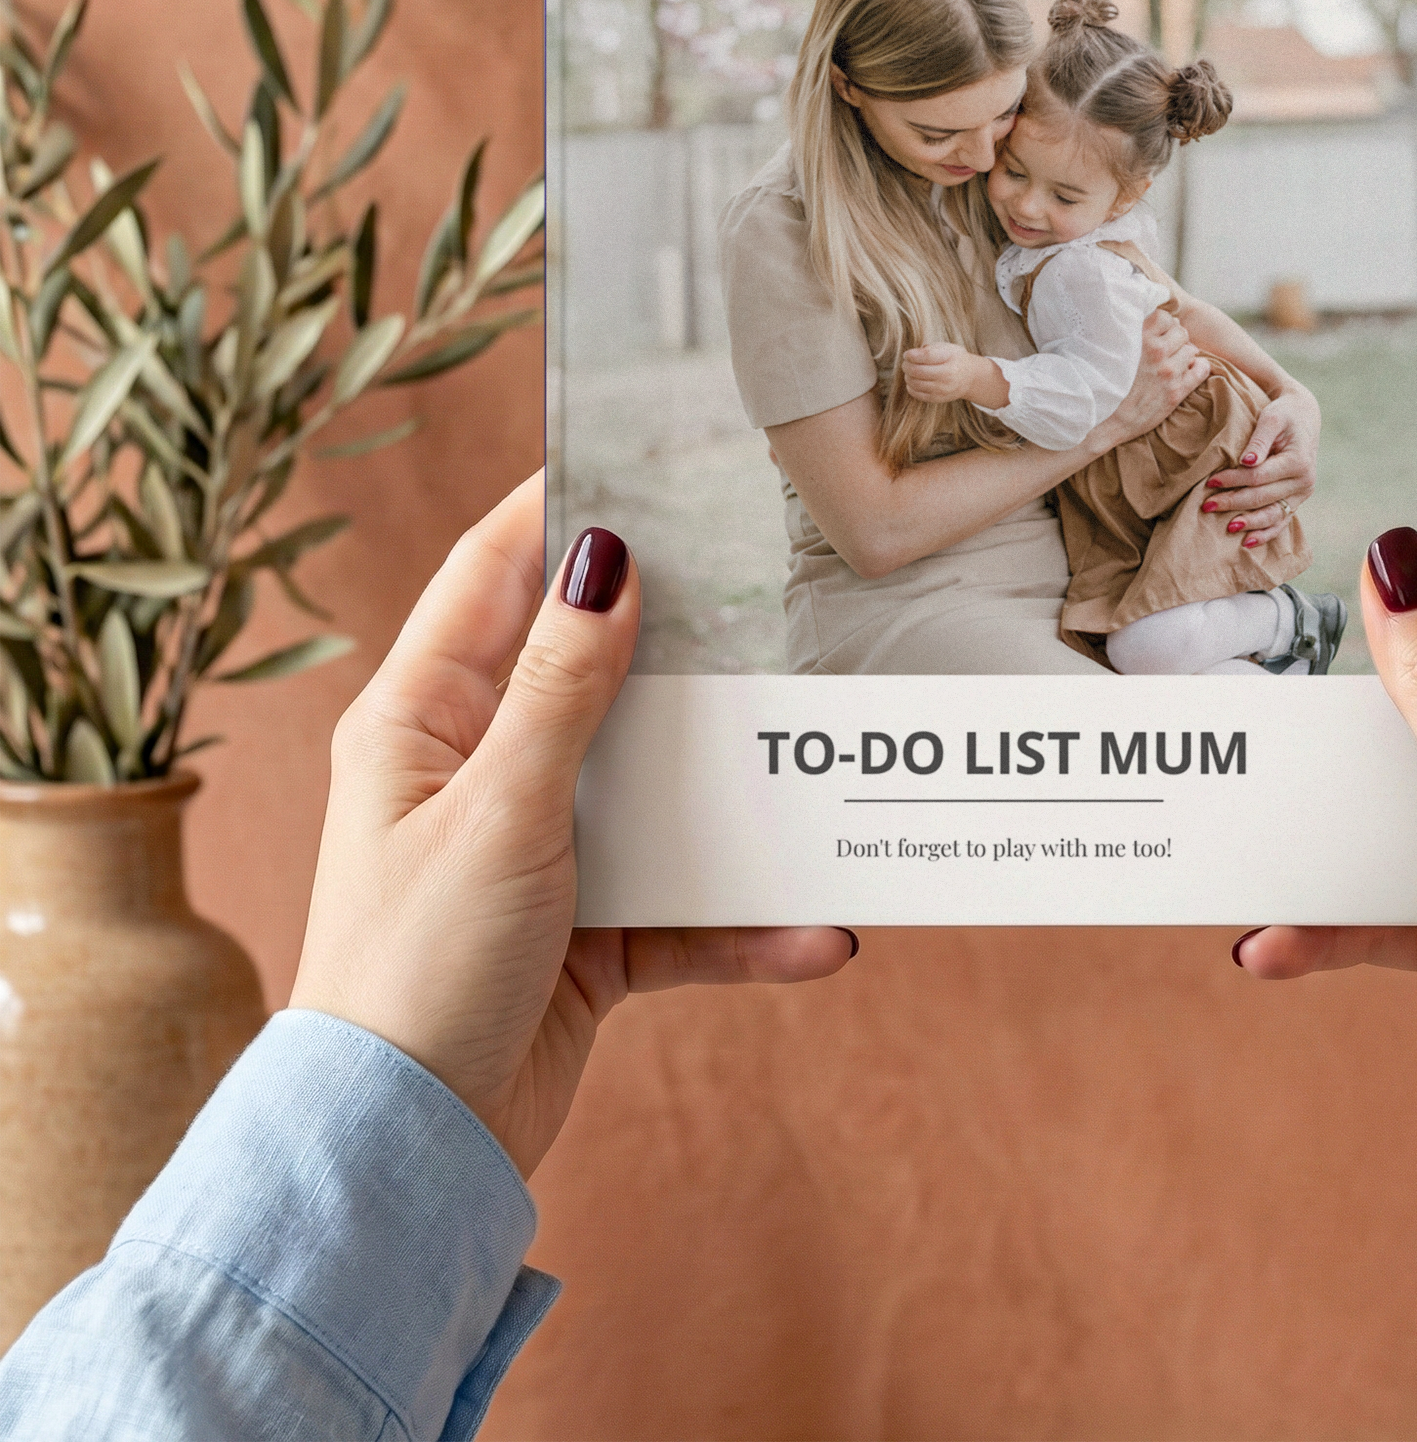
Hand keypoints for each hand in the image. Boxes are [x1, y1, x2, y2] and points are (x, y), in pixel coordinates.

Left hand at [289, 475, 854, 1177]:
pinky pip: (687, 903)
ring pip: (661, 784)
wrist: (406, 1159)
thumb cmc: (414, 972)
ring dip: (737, 792)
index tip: (638, 447)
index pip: (493, 572)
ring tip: (820, 759)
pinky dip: (746, 919)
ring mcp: (543, 847)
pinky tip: (815, 932)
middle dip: (684, 636)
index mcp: (424, 719)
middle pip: (598, 668)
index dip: (560, 503)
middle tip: (768, 578)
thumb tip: (604, 556)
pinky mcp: (592, 929)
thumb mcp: (498, 812)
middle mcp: (483, 767)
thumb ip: (561, 688)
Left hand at [902, 342, 987, 404]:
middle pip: (917, 371)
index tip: (907, 354)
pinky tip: (914, 380)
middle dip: (906, 365)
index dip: (911, 355)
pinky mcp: (937, 398)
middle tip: (906, 362)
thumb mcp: (946, 347)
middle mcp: (947, 375)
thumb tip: (911, 356)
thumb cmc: (953, 359)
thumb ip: (929, 349)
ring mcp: (942, 389)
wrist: (969, 378)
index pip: (926, 356)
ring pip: (914, 383)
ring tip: (910, 371)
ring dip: (907, 376)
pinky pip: (916, 394)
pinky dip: (911, 386)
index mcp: (950, 358)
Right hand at [1090, 308, 1209, 448]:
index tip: (1159, 333)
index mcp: (1138, 339)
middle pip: (1181, 332)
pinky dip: (1199, 368)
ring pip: (1192, 350)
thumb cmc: (1103, 383)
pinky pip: (1201, 370)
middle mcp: (1156, 353)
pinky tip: (1190, 370)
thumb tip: (1142, 318)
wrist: (1104, 420)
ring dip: (1185, 354)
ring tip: (1175, 362)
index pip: (1164, 317)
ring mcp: (1168, 372)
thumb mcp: (1109, 351)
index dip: (1164, 324)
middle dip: (1176, 339)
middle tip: (1168, 349)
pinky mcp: (1176, 392)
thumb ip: (1127, 334)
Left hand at [1200, 382, 1319, 544]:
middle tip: (1207, 506)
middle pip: (1263, 498)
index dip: (1233, 480)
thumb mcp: (1271, 418)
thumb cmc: (1283, 414)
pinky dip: (1266, 533)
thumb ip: (1259, 440)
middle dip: (1234, 503)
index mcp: (1299, 461)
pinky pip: (1282, 521)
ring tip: (1226, 529)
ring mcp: (1302, 494)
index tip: (1210, 481)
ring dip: (1249, 523)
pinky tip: (1248, 543)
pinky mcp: (1297, 500)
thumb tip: (1246, 462)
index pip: (1259, 477)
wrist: (1303, 416)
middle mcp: (1305, 481)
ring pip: (1273, 515)